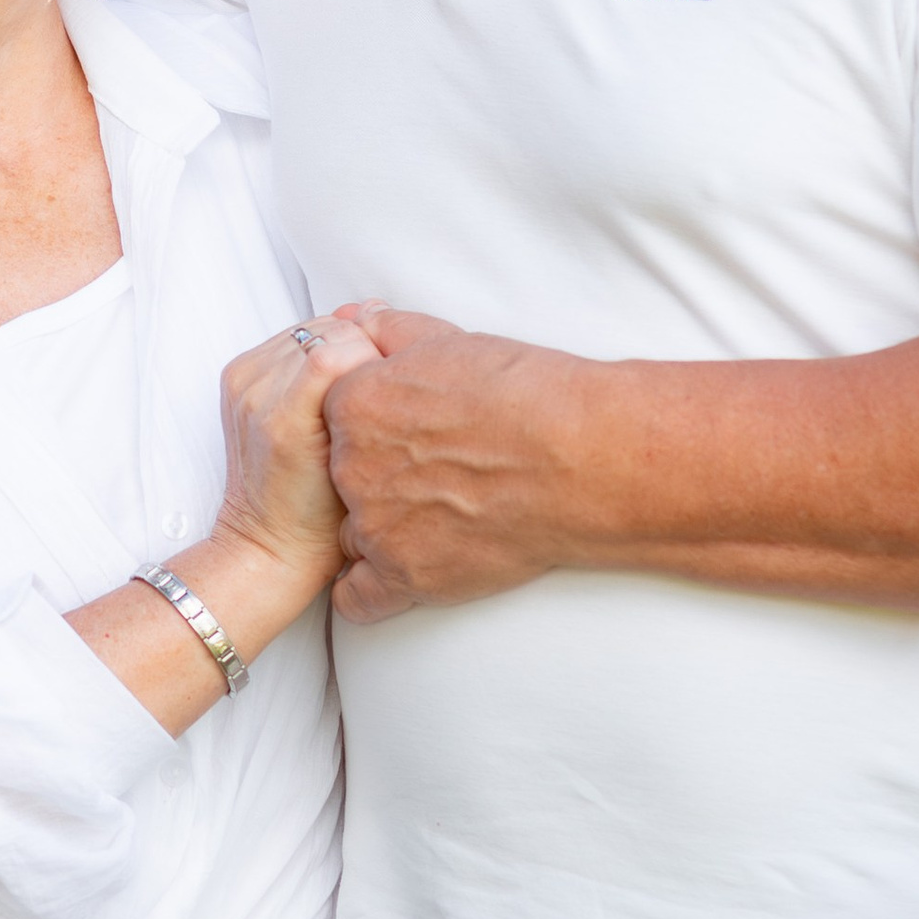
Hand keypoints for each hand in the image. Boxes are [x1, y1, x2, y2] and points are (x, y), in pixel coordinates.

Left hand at [215, 315, 385, 597]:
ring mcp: (242, 382)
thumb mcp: (364, 465)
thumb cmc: (326, 521)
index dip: (377, 360)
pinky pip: (289, 337)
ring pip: (311, 326)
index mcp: (287, 421)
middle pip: (330, 329)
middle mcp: (257, 395)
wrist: (267, 544)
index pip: (344, 346)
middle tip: (375, 388)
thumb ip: (367, 394)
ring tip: (350, 388)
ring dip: (337, 346)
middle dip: (361, 349)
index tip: (391, 388)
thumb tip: (376, 314)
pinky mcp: (236, 375)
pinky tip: (325, 386)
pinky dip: (313, 350)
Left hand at [323, 307, 595, 620]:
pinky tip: (404, 571)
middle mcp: (352, 467)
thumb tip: (352, 319)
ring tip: (439, 519)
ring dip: (383, 531)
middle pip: (342, 478)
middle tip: (435, 474)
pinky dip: (374, 591)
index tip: (411, 434)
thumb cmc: (526, 393)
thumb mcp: (447, 339)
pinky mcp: (407, 577)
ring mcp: (377, 527)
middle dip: (378, 478)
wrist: (583, 457)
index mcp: (354, 405)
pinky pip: (358, 599)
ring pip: (353, 535)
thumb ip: (387, 330)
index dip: (374, 428)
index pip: (334, 422)